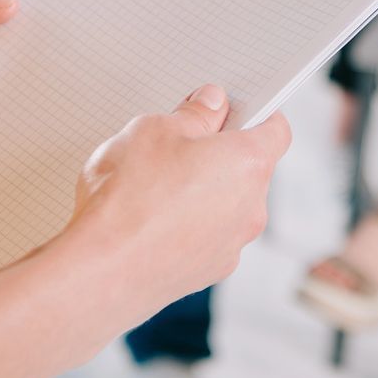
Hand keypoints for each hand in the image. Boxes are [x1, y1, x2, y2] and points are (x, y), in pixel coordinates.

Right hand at [61, 85, 290, 306]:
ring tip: (154, 187)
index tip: (228, 109)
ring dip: (201, 191)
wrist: (102, 271)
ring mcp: (232, 245)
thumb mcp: (155, 129)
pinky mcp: (209, 271)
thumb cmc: (129, 200)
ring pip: (226, 204)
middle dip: (219, 153)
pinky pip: (207, 235)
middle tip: (177, 146)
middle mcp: (251, 208)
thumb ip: (193, 114)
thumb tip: (210, 106)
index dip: (254, 113)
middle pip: (248, 168)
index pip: (275, 129)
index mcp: (248, 164)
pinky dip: (188, 225)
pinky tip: (151, 221)